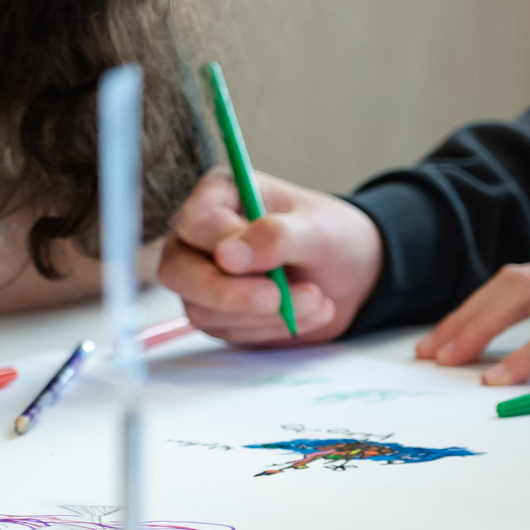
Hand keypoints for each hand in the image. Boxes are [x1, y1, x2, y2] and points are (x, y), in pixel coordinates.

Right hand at [158, 168, 381, 344]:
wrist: (351, 273)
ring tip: (317, 300)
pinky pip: (226, 332)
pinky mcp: (216, 312)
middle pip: (178, 272)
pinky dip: (269, 328)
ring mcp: (201, 277)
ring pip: (203, 309)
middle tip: (277, 299)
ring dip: (262, 314)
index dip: (221, 245)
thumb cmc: (330, 236)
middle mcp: (197, 238)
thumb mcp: (317, 228)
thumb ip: (275, 236)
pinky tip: (304, 313)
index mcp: (217, 197)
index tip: (260, 264)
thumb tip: (228, 257)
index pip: (194, 223)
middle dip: (228, 294)